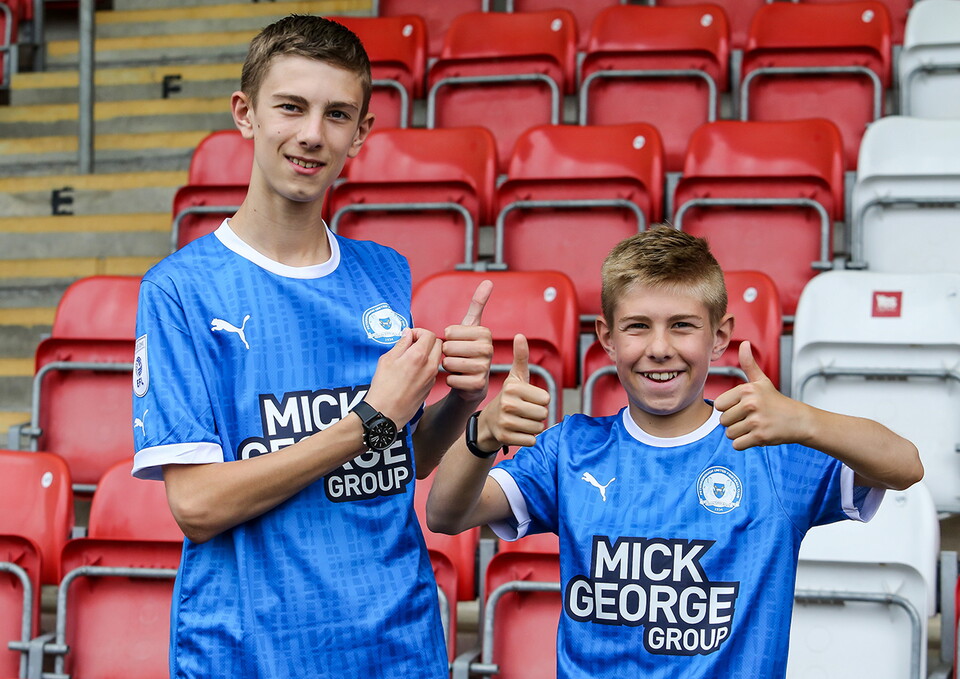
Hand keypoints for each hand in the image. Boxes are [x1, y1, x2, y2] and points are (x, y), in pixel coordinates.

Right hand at [366, 327, 442, 426]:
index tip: (410, 336)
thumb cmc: (383, 387)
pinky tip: (414, 370)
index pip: (429, 334)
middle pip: (438, 343)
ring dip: (429, 352)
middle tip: (413, 344)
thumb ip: (401, 344)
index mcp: (418, 356)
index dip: (419, 332)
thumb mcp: (387, 360)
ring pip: (438, 356)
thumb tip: (408, 334)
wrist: (386, 412)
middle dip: (427, 340)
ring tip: (412, 357)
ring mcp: (432, 377)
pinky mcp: (431, 386)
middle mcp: (429, 366)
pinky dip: (427, 364)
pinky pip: (434, 369)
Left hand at [442, 280, 493, 404]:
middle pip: (448, 347)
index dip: (447, 339)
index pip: (449, 332)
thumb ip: (478, 304)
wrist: (472, 381)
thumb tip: (488, 281)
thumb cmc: (467, 350)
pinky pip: (451, 379)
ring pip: (449, 363)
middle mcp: (488, 349)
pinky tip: (459, 379)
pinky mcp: (478, 385)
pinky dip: (450, 380)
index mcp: (485, 333)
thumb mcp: (471, 326)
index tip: (457, 343)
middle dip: (446, 353)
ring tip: (457, 367)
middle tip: (456, 357)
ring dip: (447, 367)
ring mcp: (485, 368)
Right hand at [478, 334, 550, 448]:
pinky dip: (528, 438)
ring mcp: (505, 421)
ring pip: (538, 428)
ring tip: (521, 421)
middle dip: (537, 415)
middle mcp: (508, 403)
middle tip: (524, 412)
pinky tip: (517, 432)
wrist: (488, 423)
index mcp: (513, 387)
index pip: (546, 398)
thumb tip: (520, 335)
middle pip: (543, 414)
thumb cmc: (508, 398)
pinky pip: (531, 440)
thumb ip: (520, 357)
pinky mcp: (505, 437)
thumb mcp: (514, 377)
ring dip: (533, 427)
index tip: (528, 399)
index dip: (540, 400)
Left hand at [714, 341, 804, 449]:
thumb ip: (749, 364)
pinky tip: (756, 436)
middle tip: (751, 418)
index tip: (743, 408)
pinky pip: (737, 445)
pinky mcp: (760, 436)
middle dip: (734, 423)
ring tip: (754, 426)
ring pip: (729, 433)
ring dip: (740, 434)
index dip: (729, 408)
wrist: (800, 420)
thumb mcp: (762, 381)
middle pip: (723, 421)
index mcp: (747, 390)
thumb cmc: (777, 402)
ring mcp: (756, 421)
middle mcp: (750, 404)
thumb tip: (744, 343)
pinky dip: (744, 443)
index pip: (719, 405)